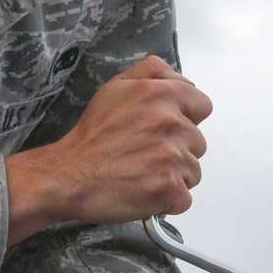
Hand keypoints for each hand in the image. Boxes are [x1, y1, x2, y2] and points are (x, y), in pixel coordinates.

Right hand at [5, 57, 211, 243]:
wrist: (69, 175)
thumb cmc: (91, 135)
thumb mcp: (115, 87)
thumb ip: (152, 72)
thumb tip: (180, 79)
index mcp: (161, 95)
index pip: (202, 106)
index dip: (185, 119)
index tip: (164, 130)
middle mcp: (172, 123)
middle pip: (198, 142)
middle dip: (177, 149)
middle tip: (146, 154)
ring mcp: (174, 157)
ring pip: (193, 171)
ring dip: (172, 176)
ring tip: (143, 174)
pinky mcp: (171, 188)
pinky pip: (184, 198)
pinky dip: (167, 200)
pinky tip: (145, 191)